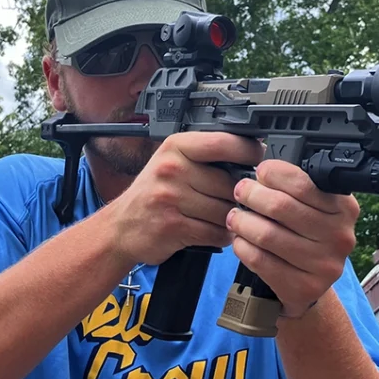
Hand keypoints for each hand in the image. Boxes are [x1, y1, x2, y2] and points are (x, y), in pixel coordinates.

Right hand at [107, 132, 264, 265]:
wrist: (120, 227)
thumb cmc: (151, 194)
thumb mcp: (171, 161)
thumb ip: (205, 156)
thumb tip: (250, 156)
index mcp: (175, 148)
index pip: (224, 143)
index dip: (248, 151)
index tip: (258, 158)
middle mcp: (172, 170)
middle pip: (230, 183)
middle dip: (238, 195)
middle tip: (236, 199)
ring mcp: (171, 199)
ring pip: (226, 210)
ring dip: (231, 218)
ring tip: (223, 217)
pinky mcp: (174, 227)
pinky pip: (215, 232)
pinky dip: (221, 236)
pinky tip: (214, 232)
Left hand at [225, 159, 360, 316]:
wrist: (309, 286)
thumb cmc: (307, 238)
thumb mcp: (315, 209)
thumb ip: (298, 188)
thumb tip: (263, 168)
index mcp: (344, 208)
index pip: (303, 183)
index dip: (274, 173)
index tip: (259, 171)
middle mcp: (339, 236)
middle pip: (281, 207)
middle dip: (252, 195)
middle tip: (240, 191)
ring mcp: (324, 265)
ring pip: (267, 234)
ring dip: (242, 222)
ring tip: (234, 217)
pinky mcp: (303, 287)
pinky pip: (261, 261)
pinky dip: (243, 247)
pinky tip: (240, 241)